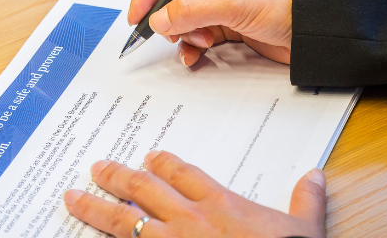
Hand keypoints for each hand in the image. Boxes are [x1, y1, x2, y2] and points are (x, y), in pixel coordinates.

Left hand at [64, 151, 326, 237]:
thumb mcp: (307, 230)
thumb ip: (305, 200)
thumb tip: (314, 175)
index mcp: (221, 206)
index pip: (184, 174)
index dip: (163, 162)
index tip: (150, 155)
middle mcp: (190, 222)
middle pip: (143, 189)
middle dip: (116, 176)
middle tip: (95, 168)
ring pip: (123, 221)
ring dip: (95, 208)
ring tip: (72, 197)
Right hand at [129, 0, 295, 66]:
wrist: (322, 29)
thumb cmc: (290, 2)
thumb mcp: (234, 4)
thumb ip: (191, 11)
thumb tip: (158, 20)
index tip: (140, 14)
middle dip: (166, 16)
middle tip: (166, 34)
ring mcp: (221, 2)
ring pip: (182, 18)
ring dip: (183, 34)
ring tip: (199, 44)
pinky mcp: (229, 25)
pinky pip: (198, 35)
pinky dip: (193, 47)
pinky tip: (197, 57)